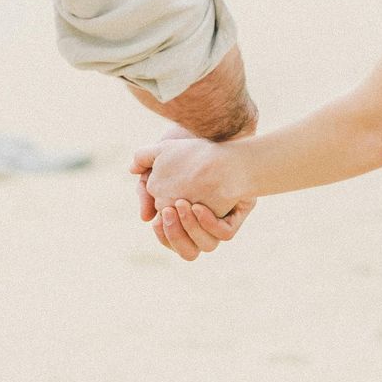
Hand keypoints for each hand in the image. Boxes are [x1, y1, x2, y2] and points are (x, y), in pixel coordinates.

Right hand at [129, 132, 251, 259]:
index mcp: (184, 218)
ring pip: (206, 246)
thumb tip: (145, 217)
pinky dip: (210, 224)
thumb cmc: (186, 146)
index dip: (163, 234)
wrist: (217, 131)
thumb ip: (145, 185)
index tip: (157, 217)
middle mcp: (204, 224)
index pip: (171, 241)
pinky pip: (225, 233)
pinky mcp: (237, 214)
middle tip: (168, 211)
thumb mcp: (159, 161)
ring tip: (183, 205)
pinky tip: (199, 206)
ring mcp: (221, 220)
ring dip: (191, 229)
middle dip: (175, 235)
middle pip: (187, 250)